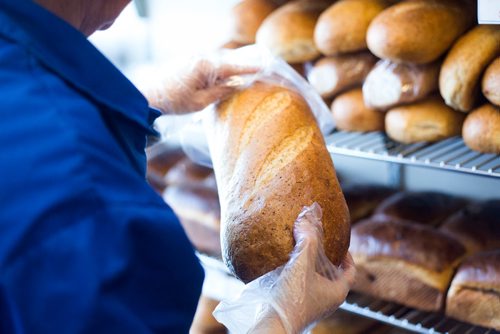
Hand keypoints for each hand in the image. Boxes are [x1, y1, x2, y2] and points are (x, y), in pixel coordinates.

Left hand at [148, 58, 257, 113]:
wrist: (150, 96)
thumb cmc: (174, 101)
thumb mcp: (201, 102)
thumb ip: (221, 91)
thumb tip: (238, 84)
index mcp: (204, 66)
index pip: (233, 67)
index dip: (249, 69)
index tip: (264, 68)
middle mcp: (200, 57)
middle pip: (228, 61)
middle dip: (241, 68)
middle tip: (256, 74)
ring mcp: (194, 57)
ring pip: (219, 62)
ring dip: (229, 70)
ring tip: (240, 80)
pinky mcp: (190, 60)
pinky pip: (210, 63)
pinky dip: (219, 70)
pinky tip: (223, 79)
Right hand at [214, 203, 354, 333]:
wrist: (272, 324)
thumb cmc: (293, 298)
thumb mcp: (302, 263)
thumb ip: (308, 238)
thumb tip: (309, 213)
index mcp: (338, 291)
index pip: (350, 270)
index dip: (348, 254)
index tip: (340, 242)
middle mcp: (327, 300)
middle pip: (332, 274)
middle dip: (326, 257)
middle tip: (317, 242)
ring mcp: (312, 304)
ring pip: (316, 280)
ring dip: (310, 264)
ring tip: (299, 249)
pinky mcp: (296, 306)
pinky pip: (301, 285)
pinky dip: (296, 273)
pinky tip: (282, 265)